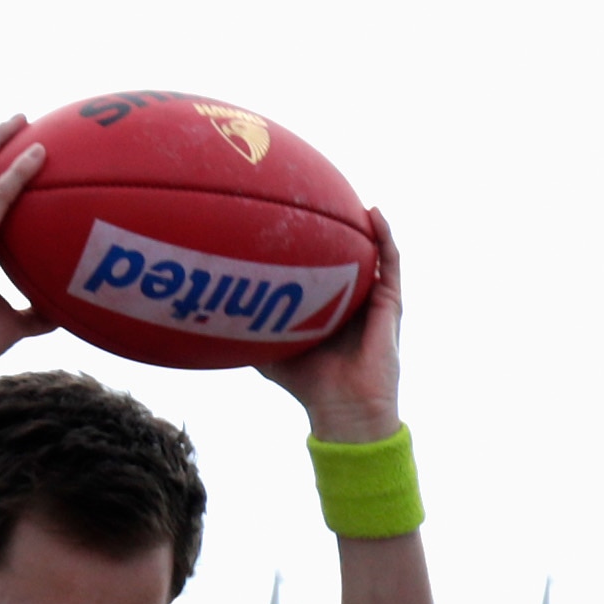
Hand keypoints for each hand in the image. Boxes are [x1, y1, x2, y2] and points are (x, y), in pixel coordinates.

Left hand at [261, 206, 402, 441]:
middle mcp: (350, 298)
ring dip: (363, 223)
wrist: (344, 408)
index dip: (310, 241)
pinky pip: (391, 261)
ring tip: (348, 195)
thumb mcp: (272, 355)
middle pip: (346, 252)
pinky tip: (374, 213)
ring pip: (371, 250)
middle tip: (314, 194)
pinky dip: (386, 236)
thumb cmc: (309, 386)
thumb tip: (212, 320)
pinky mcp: (390, 304)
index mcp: (327, 306)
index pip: (320, 265)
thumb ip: (250, 334)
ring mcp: (372, 299)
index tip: (290, 213)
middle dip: (335, 224)